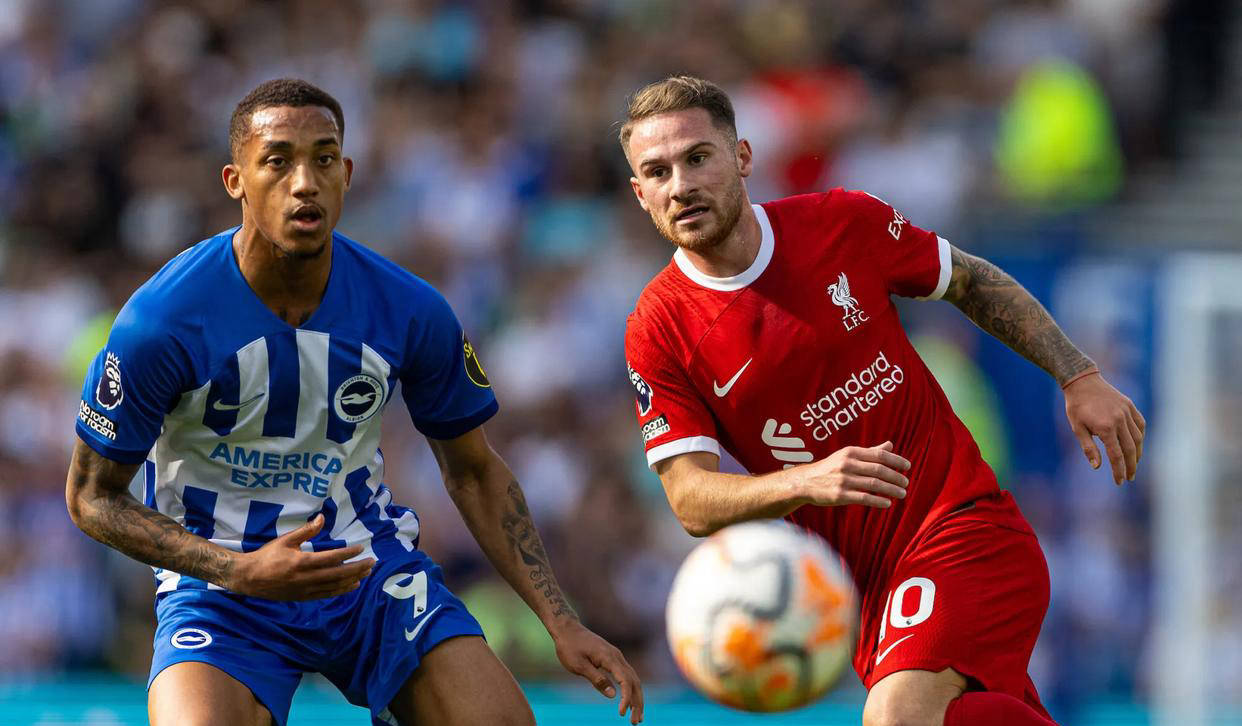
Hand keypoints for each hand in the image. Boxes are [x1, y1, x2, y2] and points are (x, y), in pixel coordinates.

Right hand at [227, 514, 375, 599]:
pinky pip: (327, 594)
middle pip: (339, 574)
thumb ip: (306, 531)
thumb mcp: (285, 540)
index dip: (348, 553)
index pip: (332, 558)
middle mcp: (307, 578)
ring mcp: (306, 590)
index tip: (361, 548)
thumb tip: (322, 517)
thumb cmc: (267, 556)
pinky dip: (341, 590)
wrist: (249, 578)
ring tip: (366, 573)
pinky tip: (352, 586)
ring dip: (353, 579)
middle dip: (358, 568)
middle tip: (372, 562)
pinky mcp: (304, 597)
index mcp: (303, 562)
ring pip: (335, 586)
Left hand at [550, 620, 643, 723]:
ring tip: (636, 716)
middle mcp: (617, 656)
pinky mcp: (613, 658)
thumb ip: (596, 679)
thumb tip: (613, 695)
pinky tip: (629, 701)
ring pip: (633, 679)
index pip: (625, 681)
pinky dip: (631, 689)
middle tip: (636, 722)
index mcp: (609, 658)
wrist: (567, 629)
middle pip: (634, 681)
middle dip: (637, 702)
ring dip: (636, 698)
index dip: (626, 698)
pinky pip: (627, 675)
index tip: (621, 713)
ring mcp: (616, 657)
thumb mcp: (579, 665)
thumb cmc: (570, 647)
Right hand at [795, 441, 910, 507]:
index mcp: (850, 452)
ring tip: (902, 493)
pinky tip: (887, 503)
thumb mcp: (847, 455)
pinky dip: (878, 501)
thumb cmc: (830, 468)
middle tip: (906, 482)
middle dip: (896, 477)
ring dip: (891, 489)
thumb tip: (890, 445)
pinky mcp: (840, 495)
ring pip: (874, 484)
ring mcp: (843, 480)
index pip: (879, 455)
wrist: (805, 482)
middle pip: (879, 470)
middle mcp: (847, 464)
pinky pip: (864, 498)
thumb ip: (870, 451)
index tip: (908, 466)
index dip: (896, 460)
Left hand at [1064, 370, 1145, 484]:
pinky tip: (1137, 445)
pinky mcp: (1130, 406)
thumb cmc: (1076, 406)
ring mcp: (1127, 412)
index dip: (1119, 470)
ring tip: (1134, 464)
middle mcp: (1120, 420)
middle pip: (1131, 449)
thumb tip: (1097, 467)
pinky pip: (1140, 425)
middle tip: (1130, 477)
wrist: (1082, 381)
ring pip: (1139, 438)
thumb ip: (1088, 448)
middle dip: (1131, 466)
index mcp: (1105, 427)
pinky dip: (1141, 436)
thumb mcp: (1076, 428)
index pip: (1116, 455)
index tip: (1120, 481)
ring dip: (1138, 453)